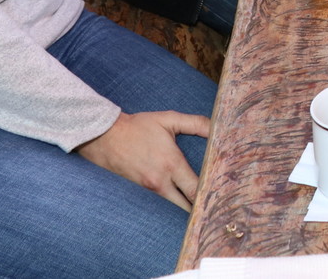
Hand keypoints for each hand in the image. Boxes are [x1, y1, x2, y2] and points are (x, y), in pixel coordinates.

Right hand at [77, 110, 211, 210]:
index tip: (222, 194)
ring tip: (202, 207)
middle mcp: (160, 182)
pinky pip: (160, 205)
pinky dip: (172, 206)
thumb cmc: (138, 127)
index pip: (196, 188)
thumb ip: (195, 123)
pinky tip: (182, 204)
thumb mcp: (168, 119)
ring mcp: (149, 191)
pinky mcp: (141, 193)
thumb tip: (218, 127)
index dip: (210, 193)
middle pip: (186, 206)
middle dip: (201, 207)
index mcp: (171, 164)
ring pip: (173, 208)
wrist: (105, 137)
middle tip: (215, 206)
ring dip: (186, 209)